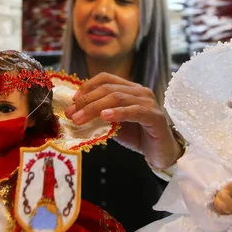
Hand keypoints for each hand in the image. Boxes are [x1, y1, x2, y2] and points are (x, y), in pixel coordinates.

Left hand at [64, 73, 182, 168]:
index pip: (106, 78)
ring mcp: (149, 102)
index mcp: (130, 89)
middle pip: (108, 89)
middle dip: (86, 101)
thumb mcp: (113, 124)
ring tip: (80, 118)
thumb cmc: (137, 136)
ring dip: (95, 108)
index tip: (72, 101)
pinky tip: (105, 116)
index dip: (87, 86)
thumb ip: (99, 116)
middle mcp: (140, 91)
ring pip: (118, 98)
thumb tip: (76, 113)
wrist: (160, 153)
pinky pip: (135, 111)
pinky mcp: (155, 117)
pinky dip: (118, 112)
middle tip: (71, 114)